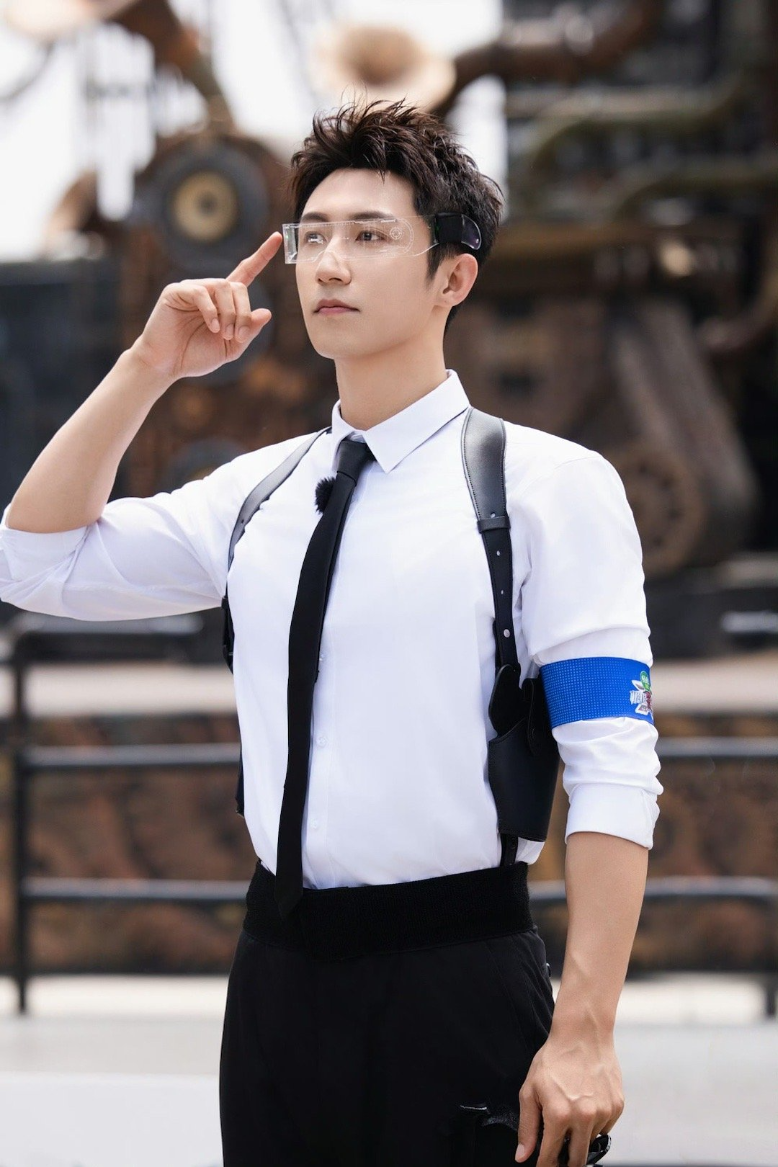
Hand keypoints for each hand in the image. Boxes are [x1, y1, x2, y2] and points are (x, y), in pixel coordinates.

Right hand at [129, 231, 282, 382]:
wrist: (167, 364)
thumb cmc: (195, 356)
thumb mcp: (230, 347)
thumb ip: (248, 331)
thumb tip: (266, 312)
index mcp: (224, 302)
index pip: (246, 272)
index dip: (262, 256)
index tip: (277, 237)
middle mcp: (210, 291)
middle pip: (238, 287)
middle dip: (243, 312)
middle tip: (236, 335)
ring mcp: (193, 289)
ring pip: (223, 287)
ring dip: (230, 313)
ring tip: (223, 333)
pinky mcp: (176, 291)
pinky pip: (201, 292)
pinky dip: (210, 310)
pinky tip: (211, 326)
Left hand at [514, 1029, 623, 1166]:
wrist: (583, 1034)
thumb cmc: (554, 1059)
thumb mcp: (531, 1089)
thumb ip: (527, 1126)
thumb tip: (523, 1155)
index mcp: (559, 1115)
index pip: (550, 1157)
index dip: (545, 1166)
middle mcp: (584, 1118)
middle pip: (577, 1160)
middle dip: (565, 1163)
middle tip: (559, 1156)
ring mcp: (603, 1113)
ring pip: (591, 1142)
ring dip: (580, 1139)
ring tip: (571, 1116)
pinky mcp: (617, 1107)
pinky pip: (605, 1128)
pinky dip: (595, 1124)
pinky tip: (586, 1105)